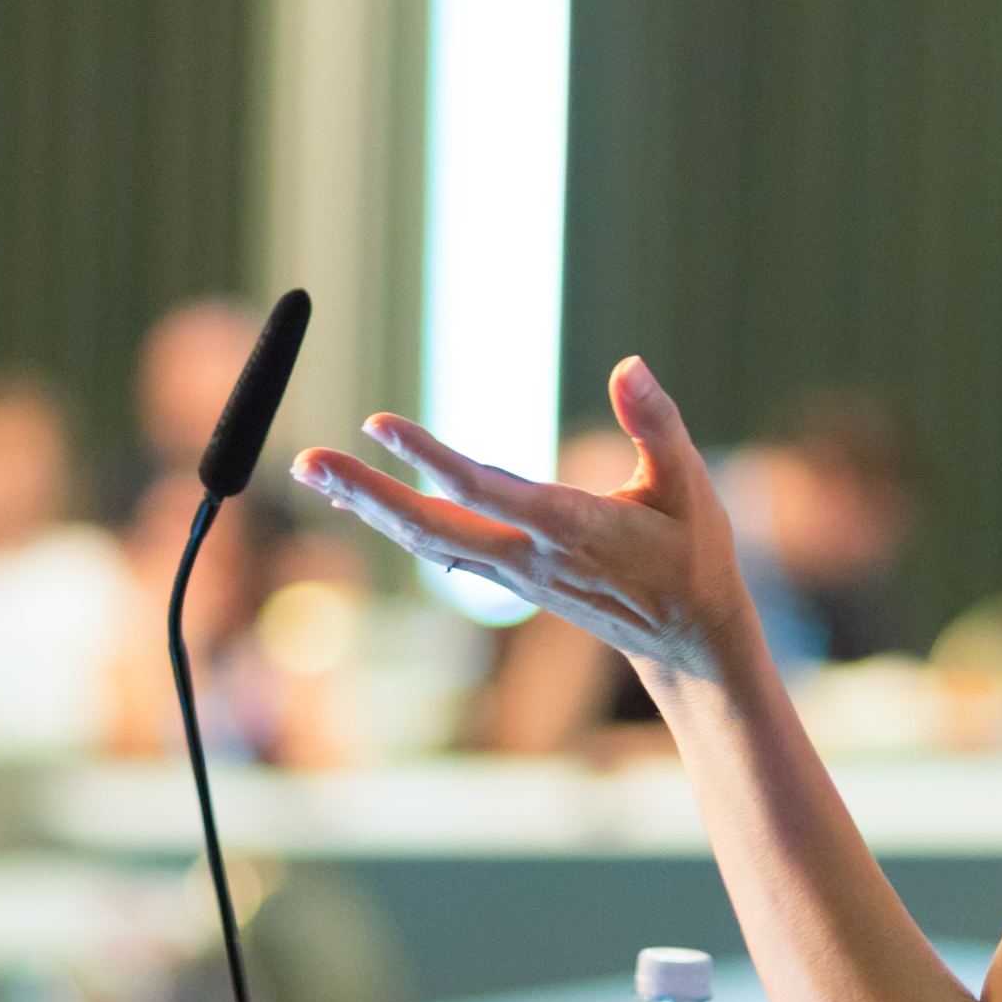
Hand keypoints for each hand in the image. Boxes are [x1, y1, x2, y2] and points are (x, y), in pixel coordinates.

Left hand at [292, 358, 758, 683]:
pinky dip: (395, 522)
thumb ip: (657, 424)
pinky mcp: (509, 580)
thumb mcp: (690, 482)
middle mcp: (528, 557)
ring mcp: (513, 575)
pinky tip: (357, 501)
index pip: (485, 489)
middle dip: (367, 492)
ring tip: (311, 468)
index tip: (380, 424)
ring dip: (367, 505)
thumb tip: (628, 365)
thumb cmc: (693, 551)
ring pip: (426, 541)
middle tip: (308, 459)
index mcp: (571, 528)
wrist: (687, 636)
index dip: (429, 458)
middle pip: (431, 526)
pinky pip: (439, 549)